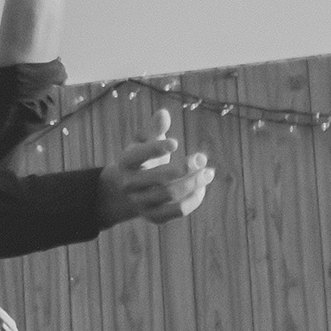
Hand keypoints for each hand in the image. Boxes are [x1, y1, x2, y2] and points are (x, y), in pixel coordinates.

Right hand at [96, 110, 214, 226]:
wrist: (122, 193)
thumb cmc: (139, 161)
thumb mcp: (142, 143)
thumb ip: (154, 129)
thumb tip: (164, 113)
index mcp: (125, 162)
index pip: (139, 155)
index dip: (157, 148)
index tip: (176, 142)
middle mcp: (130, 184)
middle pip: (160, 177)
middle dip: (186, 167)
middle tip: (202, 158)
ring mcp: (140, 202)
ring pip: (172, 194)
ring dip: (195, 183)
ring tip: (209, 173)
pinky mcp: (153, 216)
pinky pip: (177, 211)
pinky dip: (193, 200)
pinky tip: (202, 188)